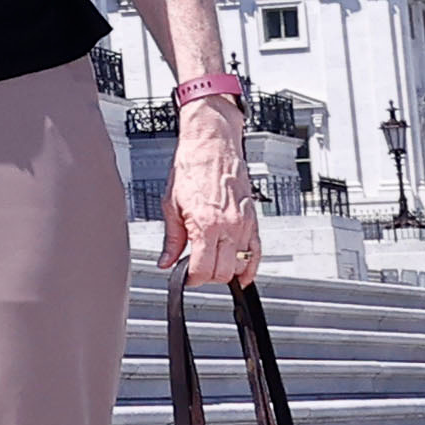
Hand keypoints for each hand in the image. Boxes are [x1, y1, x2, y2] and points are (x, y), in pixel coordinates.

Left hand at [164, 122, 263, 288]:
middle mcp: (229, 226)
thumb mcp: (171, 205)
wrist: (212, 146)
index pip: (204, 269)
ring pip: (241, 265)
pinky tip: (242, 273)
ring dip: (227, 270)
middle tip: (196, 268)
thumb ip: (171, 239)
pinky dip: (251, 266)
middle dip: (208, 275)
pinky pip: (257, 251)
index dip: (192, 278)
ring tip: (212, 262)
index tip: (186, 276)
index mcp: (206, 224)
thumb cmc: (192, 168)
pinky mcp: (253, 220)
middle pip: (223, 272)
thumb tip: (166, 261)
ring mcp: (244, 224)